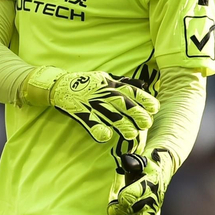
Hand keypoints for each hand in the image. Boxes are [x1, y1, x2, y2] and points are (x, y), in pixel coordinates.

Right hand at [21, 68, 157, 143]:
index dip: (143, 99)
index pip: (131, 91)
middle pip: (123, 103)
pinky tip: (107, 137)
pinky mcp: (80, 113)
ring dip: (122, 125)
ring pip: (109, 114)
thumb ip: (124, 83)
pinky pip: (90, 122)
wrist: (60, 85)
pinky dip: (98, 129)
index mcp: (110, 84)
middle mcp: (102, 93)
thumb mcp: (106, 78)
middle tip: (146, 123)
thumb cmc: (86, 83)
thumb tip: (144, 86)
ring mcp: (91, 103)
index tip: (154, 108)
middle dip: (136, 113)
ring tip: (133, 134)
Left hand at [106, 149, 169, 214]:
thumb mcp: (141, 160)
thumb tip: (127, 160)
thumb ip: (133, 162)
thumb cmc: (146, 164)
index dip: (126, 198)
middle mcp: (153, 197)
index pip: (137, 193)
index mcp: (150, 182)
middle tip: (110, 211)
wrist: (162, 169)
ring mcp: (152, 208)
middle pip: (136, 210)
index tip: (118, 199)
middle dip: (121, 212)